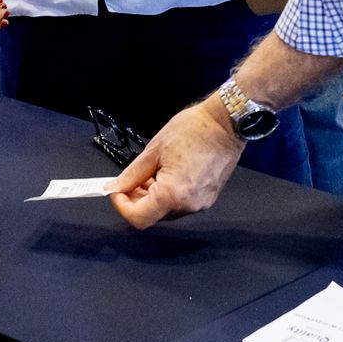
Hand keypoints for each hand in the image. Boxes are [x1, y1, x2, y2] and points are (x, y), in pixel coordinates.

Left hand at [109, 95, 244, 229]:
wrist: (227, 123)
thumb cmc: (194, 130)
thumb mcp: (155, 150)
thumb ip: (132, 174)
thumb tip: (115, 187)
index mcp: (172, 194)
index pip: (138, 218)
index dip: (122, 206)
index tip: (116, 190)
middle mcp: (188, 205)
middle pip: (152, 215)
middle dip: (136, 200)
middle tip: (130, 179)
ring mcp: (200, 203)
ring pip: (166, 210)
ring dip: (152, 197)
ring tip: (151, 172)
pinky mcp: (208, 198)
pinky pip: (181, 203)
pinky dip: (168, 194)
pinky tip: (167, 174)